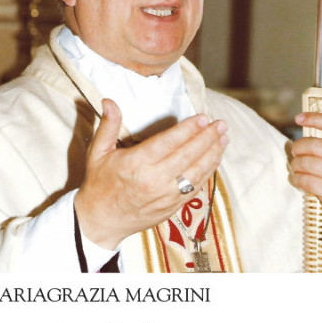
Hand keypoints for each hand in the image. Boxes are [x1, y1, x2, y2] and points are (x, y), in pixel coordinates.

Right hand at [74, 99, 228, 248]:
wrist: (101, 222)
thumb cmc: (99, 185)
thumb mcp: (98, 153)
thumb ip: (108, 126)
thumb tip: (109, 101)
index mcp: (136, 164)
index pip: (169, 142)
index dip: (189, 129)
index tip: (203, 117)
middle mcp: (154, 180)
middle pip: (188, 155)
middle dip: (207, 137)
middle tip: (221, 124)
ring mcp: (166, 196)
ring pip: (197, 172)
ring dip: (213, 154)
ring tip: (224, 138)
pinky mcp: (172, 207)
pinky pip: (196, 188)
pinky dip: (208, 172)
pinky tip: (215, 159)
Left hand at [290, 112, 321, 224]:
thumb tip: (308, 128)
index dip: (314, 118)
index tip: (299, 118)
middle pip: (312, 145)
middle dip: (298, 147)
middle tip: (296, 152)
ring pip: (305, 163)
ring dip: (296, 164)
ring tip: (297, 167)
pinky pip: (304, 180)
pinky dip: (297, 179)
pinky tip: (298, 179)